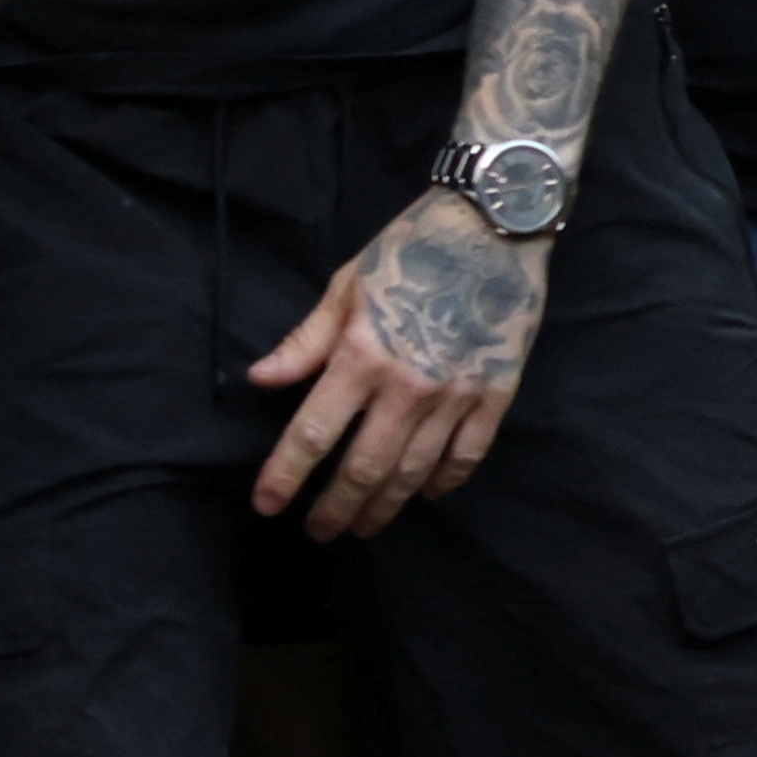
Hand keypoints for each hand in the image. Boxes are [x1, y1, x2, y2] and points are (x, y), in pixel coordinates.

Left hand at [247, 191, 549, 537]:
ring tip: (362, 526)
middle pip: (362, 469)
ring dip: (382, 507)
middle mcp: (407, 386)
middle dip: (334, 508)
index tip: (267, 505)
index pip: (313, 434)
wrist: (493, 225)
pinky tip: (424, 493)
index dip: (285, 476)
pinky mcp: (495, 394)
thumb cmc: (411, 248)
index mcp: (362, 356)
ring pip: (411, 472)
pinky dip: (443, 482)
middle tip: (318, 531)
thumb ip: (306, 341)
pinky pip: (466, 456)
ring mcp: (455, 395)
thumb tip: (261, 379)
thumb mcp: (346, 286)